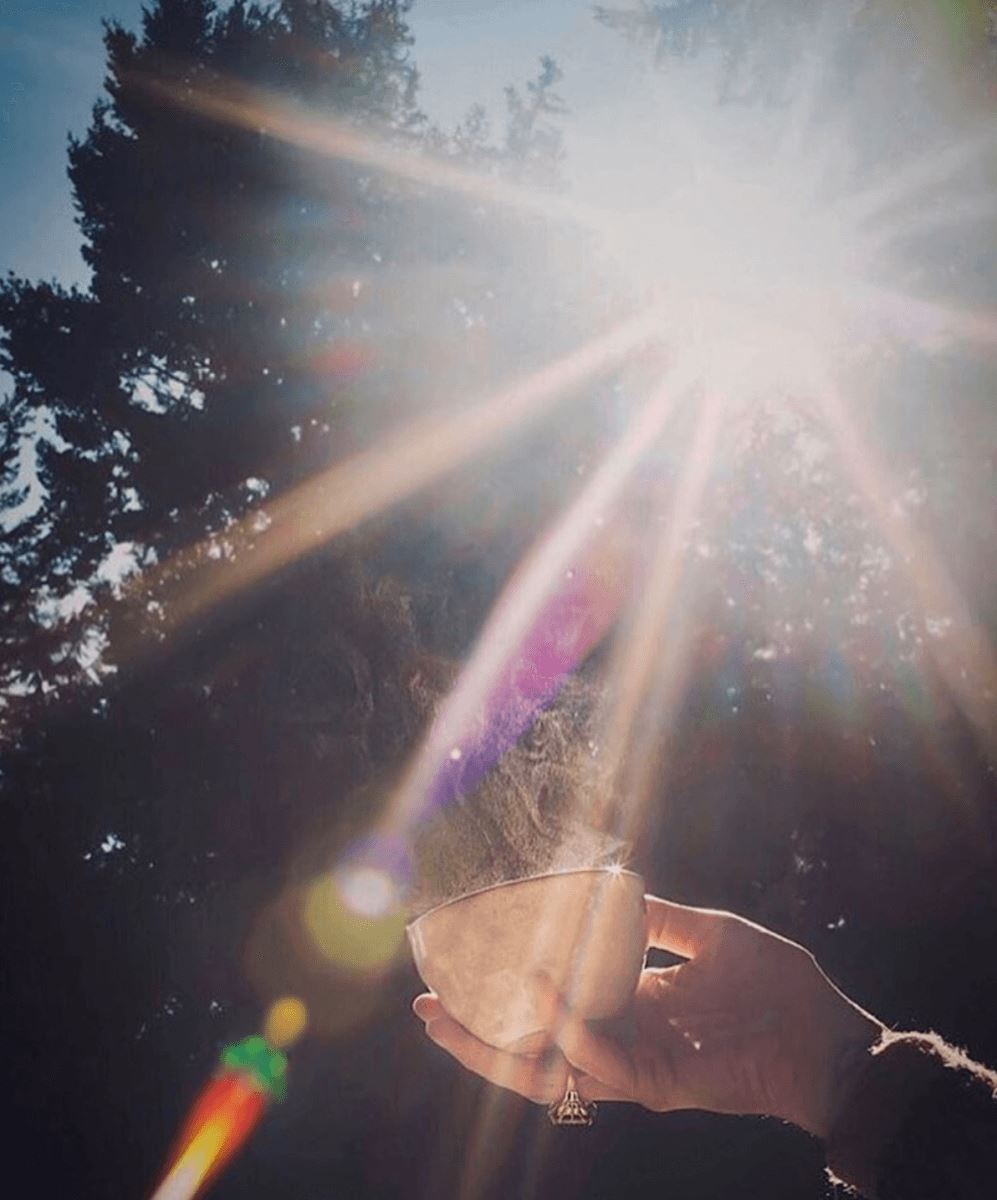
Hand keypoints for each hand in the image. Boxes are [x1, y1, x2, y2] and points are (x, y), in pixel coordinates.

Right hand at [412, 896, 883, 1137]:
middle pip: (530, 1045)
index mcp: (628, 1003)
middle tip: (424, 1005)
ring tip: (445, 1018)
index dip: (509, 988)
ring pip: (545, 1070)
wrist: (829, 1035)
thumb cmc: (777, 985)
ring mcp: (632, 1064)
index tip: (468, 957)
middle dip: (472, 1033)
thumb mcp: (711, 933)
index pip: (552, 1003)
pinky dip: (569, 1031)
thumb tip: (619, 890)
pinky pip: (599, 1065)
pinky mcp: (655, 1083)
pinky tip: (545, 994)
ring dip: (491, 1048)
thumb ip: (664, 918)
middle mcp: (619, 1036)